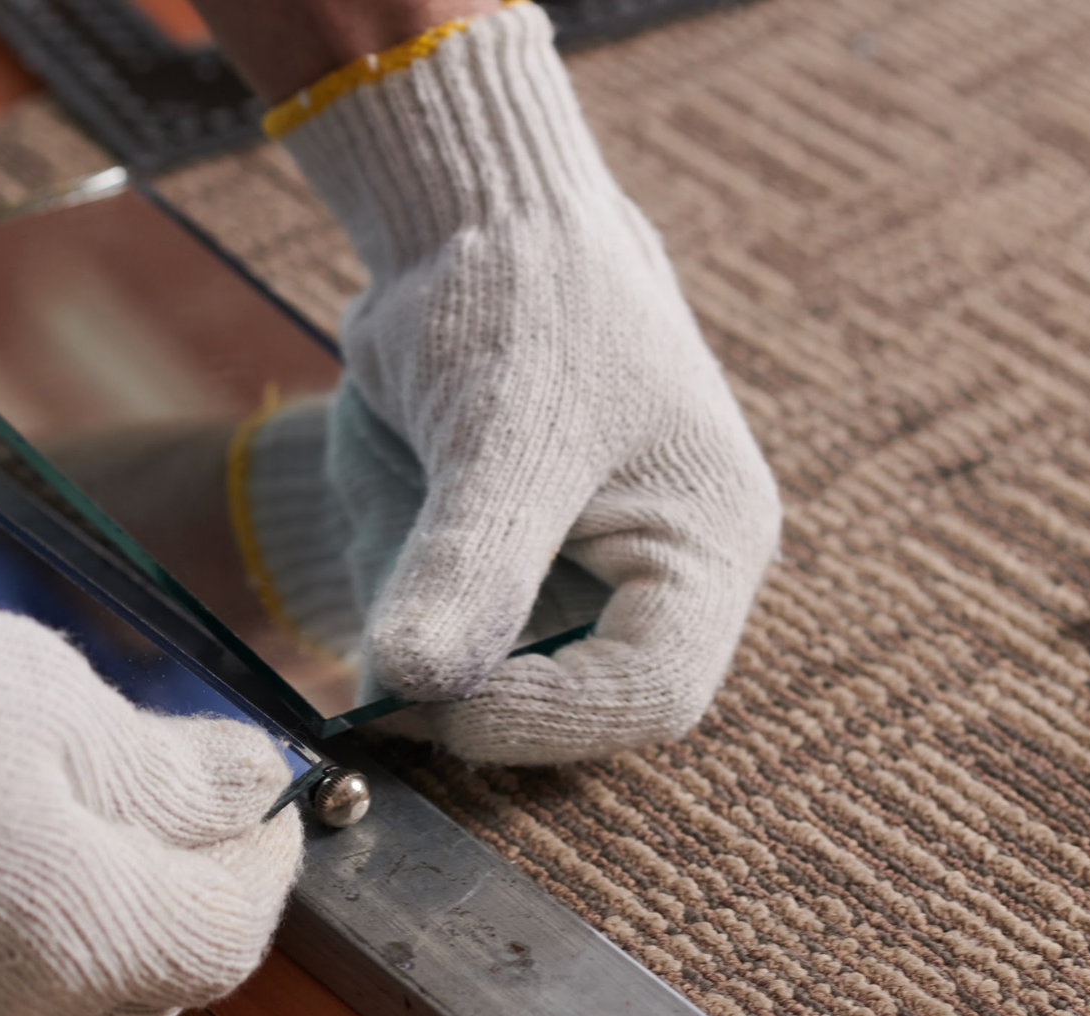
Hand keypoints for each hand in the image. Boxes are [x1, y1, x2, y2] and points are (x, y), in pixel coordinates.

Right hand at [0, 479, 302, 1015]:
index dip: (264, 865)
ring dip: (108, 913)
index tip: (270, 800)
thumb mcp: (62, 706)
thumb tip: (256, 786)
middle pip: (149, 979)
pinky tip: (4, 836)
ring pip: (62, 983)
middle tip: (199, 812)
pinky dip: (24, 920)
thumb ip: (171, 773)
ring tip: (102, 812)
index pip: (225, 935)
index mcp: (80, 935)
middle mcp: (5, 998)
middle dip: (193, 900)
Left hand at [264, 3, 780, 764]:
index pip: (653, 690)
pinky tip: (384, 532)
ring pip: (504, 679)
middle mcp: (663, 580)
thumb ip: (467, 562)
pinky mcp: (521, 573)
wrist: (466, 221)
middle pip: (578, 702)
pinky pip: (457, 636)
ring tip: (390, 538)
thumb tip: (412, 687)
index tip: (439, 705)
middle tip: (380, 672)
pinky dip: (405, 616)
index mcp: (710, 544)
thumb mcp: (496, 430)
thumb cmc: (516, 296)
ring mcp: (590, 580)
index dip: (548, 719)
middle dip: (475, 691)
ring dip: (428, 649)